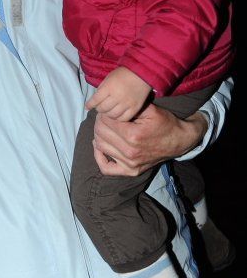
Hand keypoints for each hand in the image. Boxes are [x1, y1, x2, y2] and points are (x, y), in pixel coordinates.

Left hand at [86, 67, 151, 119]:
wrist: (141, 74)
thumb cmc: (122, 74)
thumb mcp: (108, 78)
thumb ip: (102, 89)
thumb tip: (96, 100)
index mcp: (109, 87)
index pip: (96, 100)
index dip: (90, 104)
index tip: (87, 107)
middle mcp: (117, 97)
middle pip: (103, 109)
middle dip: (99, 109)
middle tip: (100, 107)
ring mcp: (126, 104)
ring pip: (112, 115)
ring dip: (107, 114)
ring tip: (107, 111)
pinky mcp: (134, 108)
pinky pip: (123, 118)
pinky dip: (118, 118)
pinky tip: (116, 115)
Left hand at [92, 103, 207, 175]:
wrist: (179, 141)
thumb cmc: (165, 123)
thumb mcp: (150, 110)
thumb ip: (129, 107)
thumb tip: (110, 107)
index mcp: (133, 135)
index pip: (106, 122)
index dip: (103, 113)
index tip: (106, 110)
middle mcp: (130, 152)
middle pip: (101, 133)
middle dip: (99, 122)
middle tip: (104, 117)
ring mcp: (130, 164)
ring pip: (100, 147)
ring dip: (98, 135)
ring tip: (104, 128)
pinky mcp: (131, 171)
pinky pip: (106, 168)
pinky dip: (99, 157)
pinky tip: (100, 146)